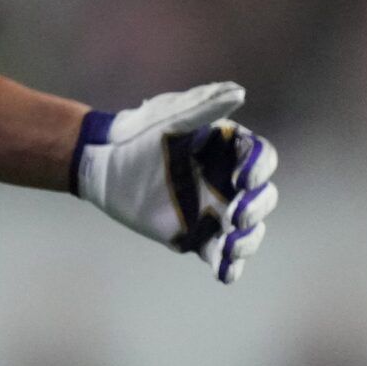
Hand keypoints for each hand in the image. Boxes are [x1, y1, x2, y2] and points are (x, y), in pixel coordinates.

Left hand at [70, 82, 278, 283]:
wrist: (103, 161)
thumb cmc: (138, 131)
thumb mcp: (171, 116)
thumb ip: (204, 106)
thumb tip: (239, 92)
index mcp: (228, 150)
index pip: (261, 159)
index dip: (261, 169)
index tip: (244, 178)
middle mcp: (228, 181)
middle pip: (262, 198)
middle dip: (257, 207)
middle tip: (237, 214)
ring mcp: (214, 210)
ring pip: (247, 231)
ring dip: (247, 241)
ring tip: (231, 246)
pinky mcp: (196, 235)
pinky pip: (219, 255)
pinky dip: (227, 266)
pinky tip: (225, 273)